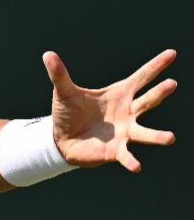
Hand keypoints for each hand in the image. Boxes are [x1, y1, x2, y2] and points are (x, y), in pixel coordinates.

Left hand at [45, 49, 177, 171]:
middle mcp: (128, 112)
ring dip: (157, 136)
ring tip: (170, 138)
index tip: (172, 53)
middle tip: (171, 84)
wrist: (61, 140)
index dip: (156, 65)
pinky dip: (131, 161)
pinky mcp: (116, 151)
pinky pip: (126, 156)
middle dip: (159, 93)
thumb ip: (59, 75)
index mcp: (119, 94)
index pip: (141, 77)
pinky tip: (136, 166)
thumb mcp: (63, 93)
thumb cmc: (68, 113)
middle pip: (148, 101)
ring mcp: (125, 132)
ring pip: (144, 133)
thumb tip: (47, 54)